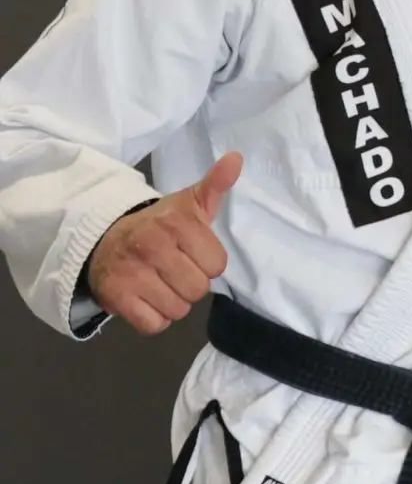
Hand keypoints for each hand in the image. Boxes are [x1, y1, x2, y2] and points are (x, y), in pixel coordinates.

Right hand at [88, 152, 242, 335]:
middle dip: (191, 284)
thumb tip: (237, 158)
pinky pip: (154, 325)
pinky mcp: (115, 298)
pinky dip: (154, 318)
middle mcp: (152, 246)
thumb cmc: (158, 226)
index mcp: (176, 223)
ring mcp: (131, 274)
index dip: (207, 263)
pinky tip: (146, 299)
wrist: (103, 240)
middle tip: (174, 270)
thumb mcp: (187, 204)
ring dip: (173, 302)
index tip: (191, 253)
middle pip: (198, 289)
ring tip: (160, 283)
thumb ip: (215, 186)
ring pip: (178, 309)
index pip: (217, 265)